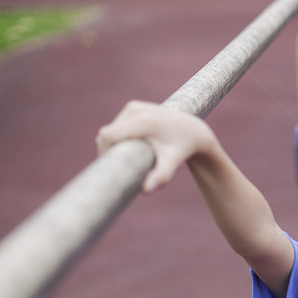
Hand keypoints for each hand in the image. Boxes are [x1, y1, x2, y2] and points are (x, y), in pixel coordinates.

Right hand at [95, 101, 217, 192]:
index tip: (111, 168)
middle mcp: (136, 110)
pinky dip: (118, 137)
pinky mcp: (134, 107)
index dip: (104, 152)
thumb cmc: (182, 149)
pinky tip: (130, 148)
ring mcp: (134, 106)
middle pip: (107, 134)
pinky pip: (117, 125)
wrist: (193, 130)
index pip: (109, 137)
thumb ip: (160, 176)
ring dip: (113, 145)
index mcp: (143, 121)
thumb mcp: (173, 162)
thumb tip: (145, 191)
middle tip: (120, 168)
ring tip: (126, 160)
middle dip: (109, 151)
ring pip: (110, 129)